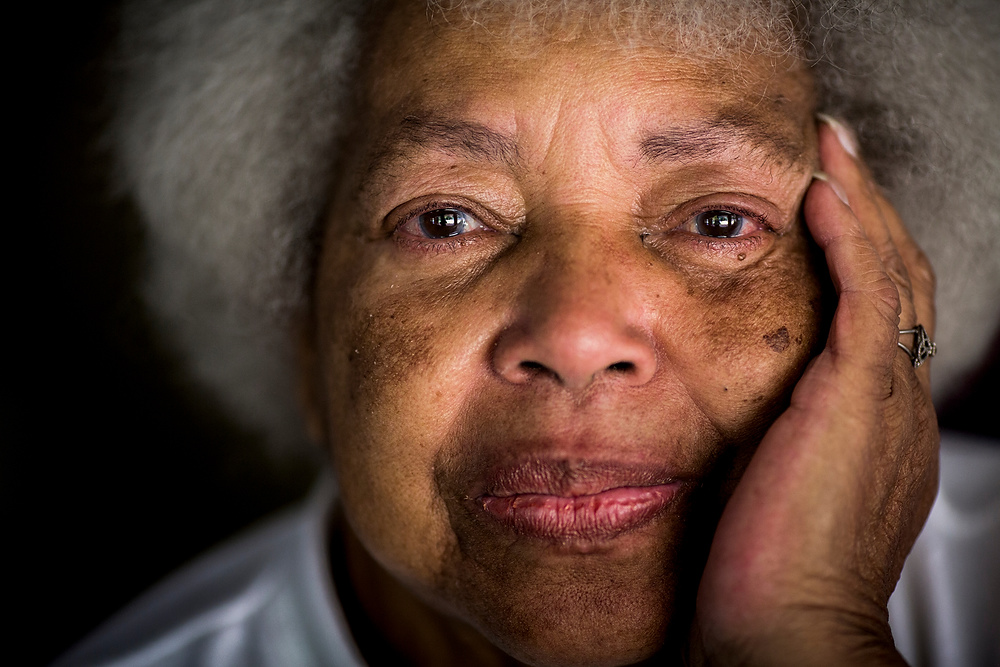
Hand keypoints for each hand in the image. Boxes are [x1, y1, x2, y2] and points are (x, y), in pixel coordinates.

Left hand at [690, 118, 939, 665]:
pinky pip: (868, 293)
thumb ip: (771, 434)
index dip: (861, 260)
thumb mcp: (773, 486)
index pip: (883, 319)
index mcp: (881, 427)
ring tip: (831, 151)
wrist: (786, 630)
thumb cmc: (767, 573)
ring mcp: (891, 397)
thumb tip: (734, 408)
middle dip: (869, 216)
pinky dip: (850, 237)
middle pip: (900, 283)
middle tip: (834, 160)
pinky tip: (821, 194)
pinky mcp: (862, 395)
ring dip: (860, 205)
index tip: (823, 212)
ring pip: (892, 274)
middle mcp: (903, 405)